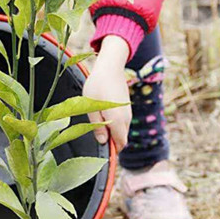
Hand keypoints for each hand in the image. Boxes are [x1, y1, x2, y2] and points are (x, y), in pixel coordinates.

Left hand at [84, 35, 131, 153]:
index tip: (101, 151)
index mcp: (117, 120)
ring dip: (113, 132)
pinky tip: (103, 114)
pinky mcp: (127, 107)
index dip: (112, 151)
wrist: (110, 66)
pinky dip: (115, 124)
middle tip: (96, 134)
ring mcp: (128, 112)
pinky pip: (123, 122)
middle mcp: (126, 118)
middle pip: (122, 139)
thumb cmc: (97, 85)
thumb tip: (104, 142)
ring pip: (122, 130)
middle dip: (111, 142)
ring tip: (98, 121)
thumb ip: (97, 126)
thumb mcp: (91, 106)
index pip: (119, 144)